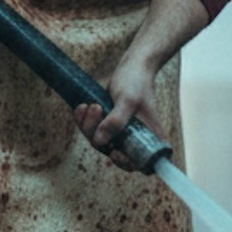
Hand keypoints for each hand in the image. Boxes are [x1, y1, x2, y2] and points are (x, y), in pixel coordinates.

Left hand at [73, 51, 164, 172]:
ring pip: (99, 142)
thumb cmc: (136, 82)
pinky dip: (83, 121)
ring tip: (90, 104)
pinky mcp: (109, 125)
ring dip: (88, 125)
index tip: (115, 154)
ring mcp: (122, 133)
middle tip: (97, 108)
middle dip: (98, 136)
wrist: (132, 67)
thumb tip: (99, 142)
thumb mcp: (127, 100)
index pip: (143, 164)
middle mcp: (136, 138)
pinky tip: (81, 106)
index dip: (129, 165)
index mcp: (150, 137)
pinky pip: (92, 131)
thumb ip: (116, 121)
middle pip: (114, 153)